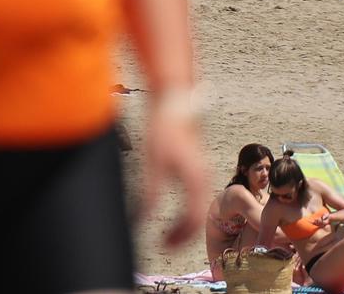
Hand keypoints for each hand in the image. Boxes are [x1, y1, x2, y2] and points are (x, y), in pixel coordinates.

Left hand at [140, 102, 207, 248]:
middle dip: (183, 235)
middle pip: (199, 217)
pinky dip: (187, 210)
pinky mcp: (195, 165)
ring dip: (186, 224)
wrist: (174, 98)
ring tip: (167, 233)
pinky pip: (195, 197)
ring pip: (198, 207)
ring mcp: (202, 171)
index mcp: (197, 180)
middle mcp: (204, 178)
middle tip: (164, 244)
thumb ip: (149, 192)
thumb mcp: (152, 162)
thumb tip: (139, 218)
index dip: (179, 238)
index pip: (193, 221)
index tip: (163, 246)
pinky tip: (172, 209)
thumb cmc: (164, 127)